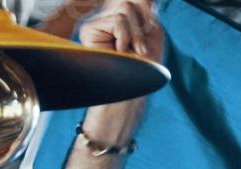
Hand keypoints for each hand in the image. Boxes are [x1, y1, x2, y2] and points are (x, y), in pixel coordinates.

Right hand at [75, 0, 165, 145]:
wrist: (130, 88)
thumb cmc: (143, 66)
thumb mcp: (152, 33)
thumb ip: (145, 11)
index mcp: (124, 21)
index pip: (137, 2)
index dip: (145, 10)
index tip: (146, 31)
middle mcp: (108, 21)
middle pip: (130, 3)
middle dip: (141, 26)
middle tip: (139, 48)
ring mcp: (98, 25)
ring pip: (124, 8)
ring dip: (134, 33)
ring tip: (130, 52)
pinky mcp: (89, 30)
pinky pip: (117, 19)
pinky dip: (125, 35)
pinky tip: (119, 50)